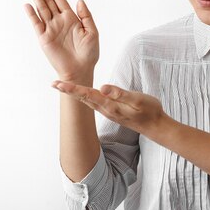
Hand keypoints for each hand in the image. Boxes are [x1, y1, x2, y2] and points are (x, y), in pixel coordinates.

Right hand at [24, 0, 98, 82]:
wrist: (81, 70)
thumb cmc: (89, 53)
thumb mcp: (92, 32)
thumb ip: (86, 16)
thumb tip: (79, 0)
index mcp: (71, 19)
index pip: (60, 1)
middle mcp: (59, 22)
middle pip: (48, 2)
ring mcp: (51, 29)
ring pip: (42, 10)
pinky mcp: (44, 38)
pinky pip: (37, 24)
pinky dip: (32, 15)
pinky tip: (28, 5)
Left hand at [50, 80, 168, 137]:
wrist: (155, 126)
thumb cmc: (149, 110)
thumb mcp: (138, 100)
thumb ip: (120, 93)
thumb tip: (102, 87)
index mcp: (110, 105)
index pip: (87, 94)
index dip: (72, 88)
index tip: (58, 84)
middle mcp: (106, 109)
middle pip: (83, 98)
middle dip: (68, 91)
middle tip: (53, 84)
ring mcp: (108, 111)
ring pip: (87, 101)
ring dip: (74, 94)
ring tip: (63, 87)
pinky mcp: (112, 111)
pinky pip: (94, 102)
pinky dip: (84, 96)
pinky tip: (82, 94)